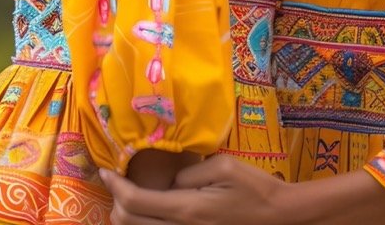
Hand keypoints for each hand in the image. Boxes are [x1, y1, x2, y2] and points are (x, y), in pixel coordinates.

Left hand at [100, 156, 384, 224]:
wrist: (279, 218)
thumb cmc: (254, 188)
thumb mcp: (223, 166)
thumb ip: (190, 171)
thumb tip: (170, 179)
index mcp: (187, 209)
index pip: (135, 201)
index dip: (114, 186)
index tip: (105, 172)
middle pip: (130, 223)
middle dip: (116, 203)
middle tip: (115, 183)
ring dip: (128, 218)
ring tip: (127, 199)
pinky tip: (150, 213)